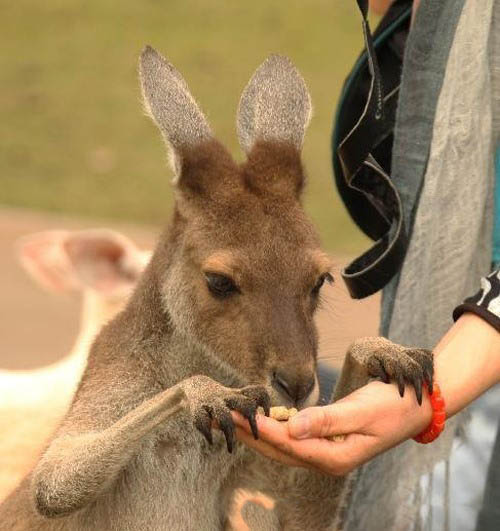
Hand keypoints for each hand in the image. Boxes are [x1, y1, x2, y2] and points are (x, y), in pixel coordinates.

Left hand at [233, 380, 431, 474]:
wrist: (415, 406)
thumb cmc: (392, 406)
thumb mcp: (361, 412)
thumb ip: (326, 421)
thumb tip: (291, 429)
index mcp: (334, 457)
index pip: (286, 444)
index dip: (259, 429)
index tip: (236, 414)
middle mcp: (327, 460)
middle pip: (279, 450)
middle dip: (250, 434)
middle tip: (225, 416)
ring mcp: (327, 452)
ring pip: (284, 446)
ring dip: (259, 433)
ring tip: (236, 418)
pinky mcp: (328, 441)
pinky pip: (294, 439)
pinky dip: (276, 429)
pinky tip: (264, 418)